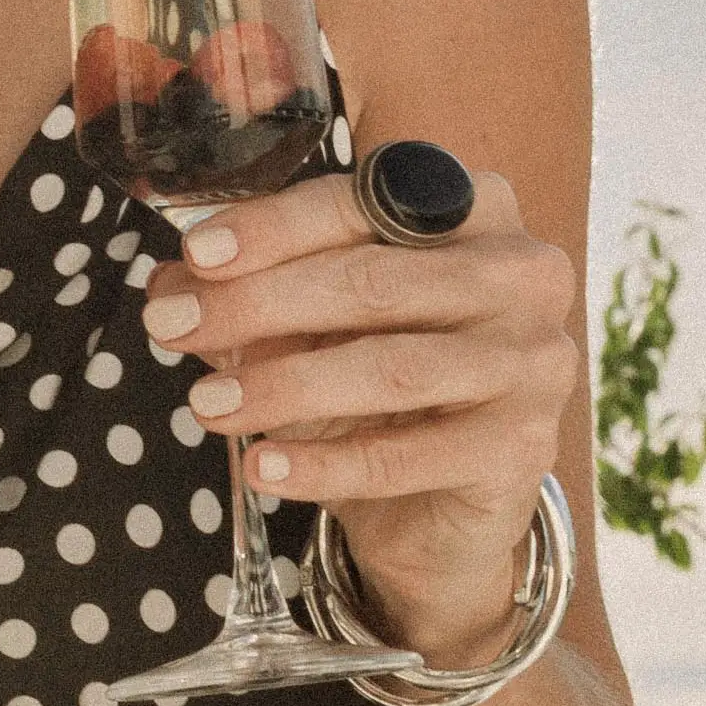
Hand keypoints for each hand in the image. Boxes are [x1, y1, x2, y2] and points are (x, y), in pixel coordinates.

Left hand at [143, 161, 578, 659]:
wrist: (440, 504)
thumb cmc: (374, 386)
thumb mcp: (304, 325)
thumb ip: (245, 290)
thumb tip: (171, 282)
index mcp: (476, 209)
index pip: (367, 202)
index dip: (275, 228)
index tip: (196, 254)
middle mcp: (523, 274)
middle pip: (376, 281)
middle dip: (259, 304)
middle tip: (171, 329)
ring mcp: (535, 361)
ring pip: (391, 368)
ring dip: (283, 386)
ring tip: (205, 403)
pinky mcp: (523, 448)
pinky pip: (407, 456)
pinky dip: (323, 464)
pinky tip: (262, 468)